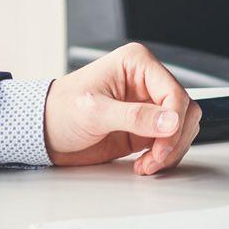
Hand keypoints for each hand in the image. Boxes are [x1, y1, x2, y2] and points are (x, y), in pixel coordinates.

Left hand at [44, 42, 201, 174]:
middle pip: (184, 110)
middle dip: (174, 139)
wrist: (44, 132)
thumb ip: (135, 116)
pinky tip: (144, 164)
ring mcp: (147, 105)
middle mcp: (147, 81)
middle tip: (154, 159)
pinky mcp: (145, 127)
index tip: (163, 145)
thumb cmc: (60, 111)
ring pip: (182, 127)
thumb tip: (171, 121)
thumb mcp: (95, 112)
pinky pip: (169, 141)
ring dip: (170, 150)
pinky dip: (163, 157)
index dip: (174, 121)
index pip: (174, 91)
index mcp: (137, 63)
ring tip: (146, 165)